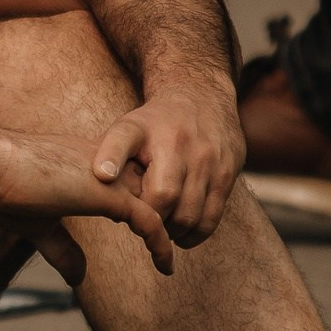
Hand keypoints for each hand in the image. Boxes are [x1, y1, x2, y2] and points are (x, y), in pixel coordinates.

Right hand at [0, 127, 175, 284]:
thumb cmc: (3, 187)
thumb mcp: (38, 225)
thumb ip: (62, 249)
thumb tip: (79, 277)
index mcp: (92, 163)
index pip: (131, 179)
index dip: (143, 202)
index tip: (147, 229)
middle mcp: (108, 165)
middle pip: (154, 189)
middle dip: (167, 216)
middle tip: (175, 246)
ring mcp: (112, 178)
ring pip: (161, 203)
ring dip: (171, 231)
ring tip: (174, 259)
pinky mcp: (110, 195)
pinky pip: (150, 221)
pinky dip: (161, 243)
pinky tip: (165, 265)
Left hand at [88, 86, 242, 246]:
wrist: (202, 98)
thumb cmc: (154, 122)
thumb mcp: (127, 127)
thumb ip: (110, 151)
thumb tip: (102, 178)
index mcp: (156, 136)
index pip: (151, 183)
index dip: (139, 208)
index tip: (129, 213)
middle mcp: (187, 148)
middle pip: (169, 202)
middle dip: (151, 221)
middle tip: (140, 223)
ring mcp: (211, 162)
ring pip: (192, 216)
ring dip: (172, 231)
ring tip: (159, 228)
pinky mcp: (228, 174)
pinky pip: (213, 217)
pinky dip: (195, 233)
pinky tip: (180, 233)